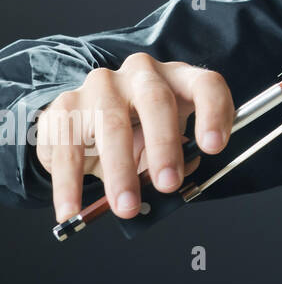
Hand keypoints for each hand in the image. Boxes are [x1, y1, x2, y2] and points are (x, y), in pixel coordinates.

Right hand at [34, 54, 233, 221]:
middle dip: (164, 146)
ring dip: (121, 172)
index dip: (214, 113)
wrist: (84, 120)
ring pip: (112, 125)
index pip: (206, 85)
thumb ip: (178, 156)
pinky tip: (72, 210)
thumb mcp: (164, 142)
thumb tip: (181, 173)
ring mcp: (102, 85)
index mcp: (178, 78)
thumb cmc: (138, 131)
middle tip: (168, 184)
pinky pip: (69, 147)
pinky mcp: (66, 105)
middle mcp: (142, 74)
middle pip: (158, 101)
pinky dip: (70, 184)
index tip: (213, 147)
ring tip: (126, 207)